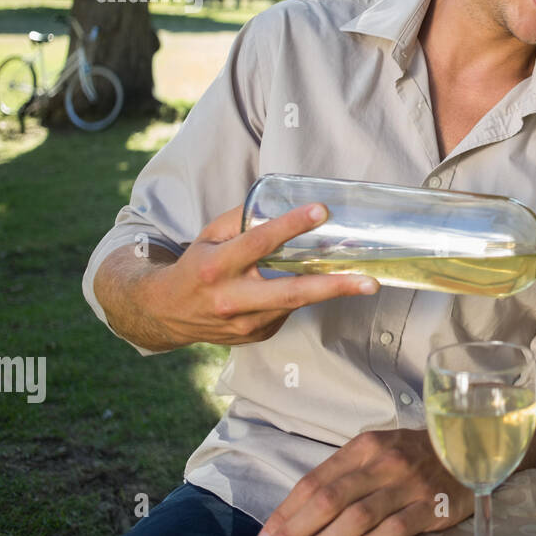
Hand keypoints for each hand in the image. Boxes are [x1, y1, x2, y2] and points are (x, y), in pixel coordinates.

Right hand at [140, 203, 378, 347]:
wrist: (166, 312)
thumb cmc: (196, 265)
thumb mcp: (209, 236)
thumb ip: (242, 220)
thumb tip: (281, 200)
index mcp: (217, 266)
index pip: (259, 242)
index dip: (291, 225)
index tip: (321, 211)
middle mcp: (231, 299)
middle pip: (290, 293)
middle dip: (334, 287)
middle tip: (368, 281)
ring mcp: (245, 324)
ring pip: (295, 304)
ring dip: (331, 292)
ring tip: (364, 281)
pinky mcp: (255, 335)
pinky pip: (286, 312)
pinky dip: (301, 298)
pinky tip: (312, 287)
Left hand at [255, 429, 473, 535]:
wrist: (470, 448)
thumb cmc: (415, 454)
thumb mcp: (379, 450)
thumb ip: (345, 472)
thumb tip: (301, 507)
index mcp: (365, 446)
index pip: (316, 480)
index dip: (288, 510)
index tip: (266, 533)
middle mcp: (384, 462)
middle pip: (330, 500)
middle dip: (295, 530)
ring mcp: (408, 485)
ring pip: (356, 518)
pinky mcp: (429, 506)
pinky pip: (390, 532)